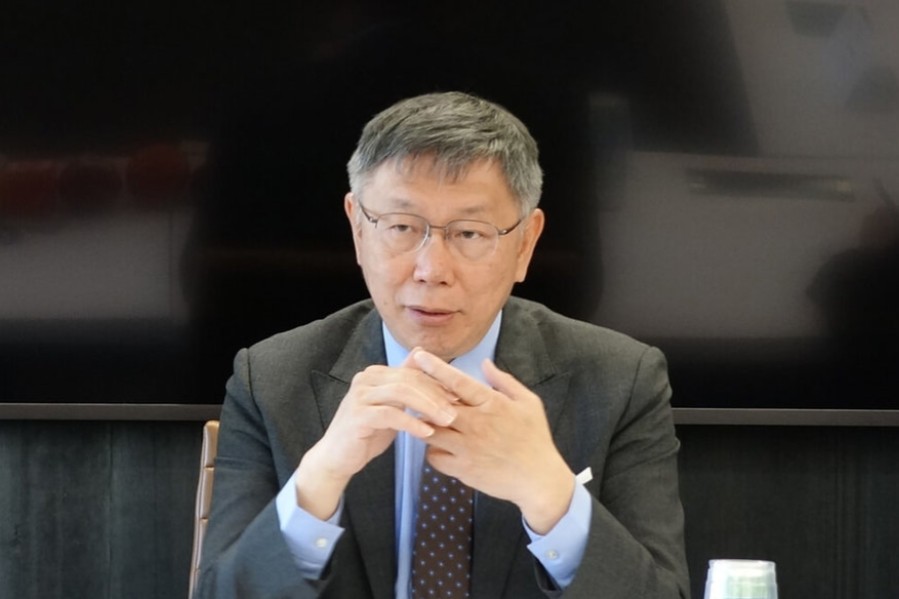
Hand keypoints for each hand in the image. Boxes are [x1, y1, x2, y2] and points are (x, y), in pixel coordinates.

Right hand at [294, 355, 458, 518]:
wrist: (337, 458)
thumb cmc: (367, 433)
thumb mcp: (391, 408)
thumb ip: (407, 389)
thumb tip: (427, 363)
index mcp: (376, 374)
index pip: (413, 372)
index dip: (438, 384)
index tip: (459, 398)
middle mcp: (366, 379)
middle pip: (410, 379)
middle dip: (437, 394)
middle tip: (457, 411)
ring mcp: (360, 395)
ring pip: (402, 392)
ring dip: (428, 406)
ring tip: (446, 421)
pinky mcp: (358, 415)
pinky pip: (390, 414)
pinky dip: (411, 423)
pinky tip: (426, 433)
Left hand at [411, 349, 574, 533]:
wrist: (540, 480)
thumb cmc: (535, 439)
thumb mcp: (529, 403)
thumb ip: (504, 381)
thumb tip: (484, 363)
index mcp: (492, 404)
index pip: (458, 382)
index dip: (436, 368)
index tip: (420, 356)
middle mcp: (477, 424)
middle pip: (436, 405)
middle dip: (421, 396)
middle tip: (414, 392)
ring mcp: (468, 448)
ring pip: (429, 431)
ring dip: (424, 424)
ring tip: (426, 420)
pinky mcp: (463, 470)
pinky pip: (434, 457)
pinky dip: (432, 450)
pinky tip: (440, 446)